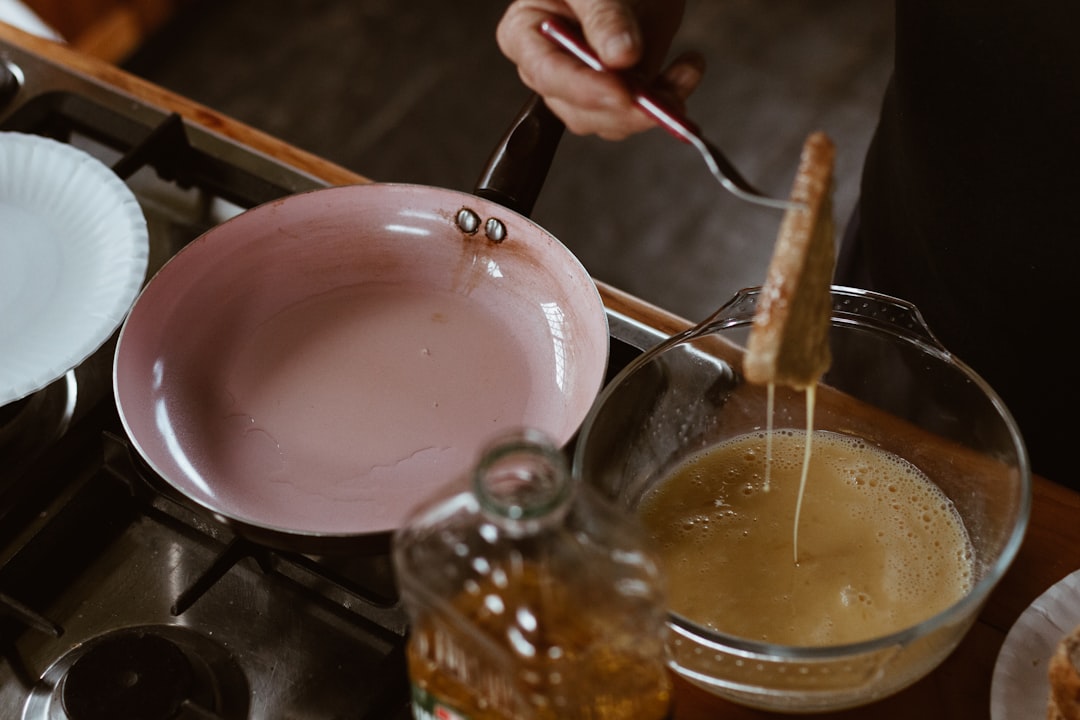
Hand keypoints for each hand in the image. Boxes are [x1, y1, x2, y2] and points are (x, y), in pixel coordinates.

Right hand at [496, 0, 704, 139]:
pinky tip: (687, 71)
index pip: (547, 74)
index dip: (584, 89)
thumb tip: (619, 58)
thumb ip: (604, 16)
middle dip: (624, 109)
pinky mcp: (618, 91)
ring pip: (611, 121)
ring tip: (686, 71)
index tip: (621, 92)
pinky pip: (639, 112)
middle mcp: (551, 67)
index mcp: (526, 33)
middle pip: (578, 110)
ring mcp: (585, 83)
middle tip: (658, 97)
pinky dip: (670, 98)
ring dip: (653, 107)